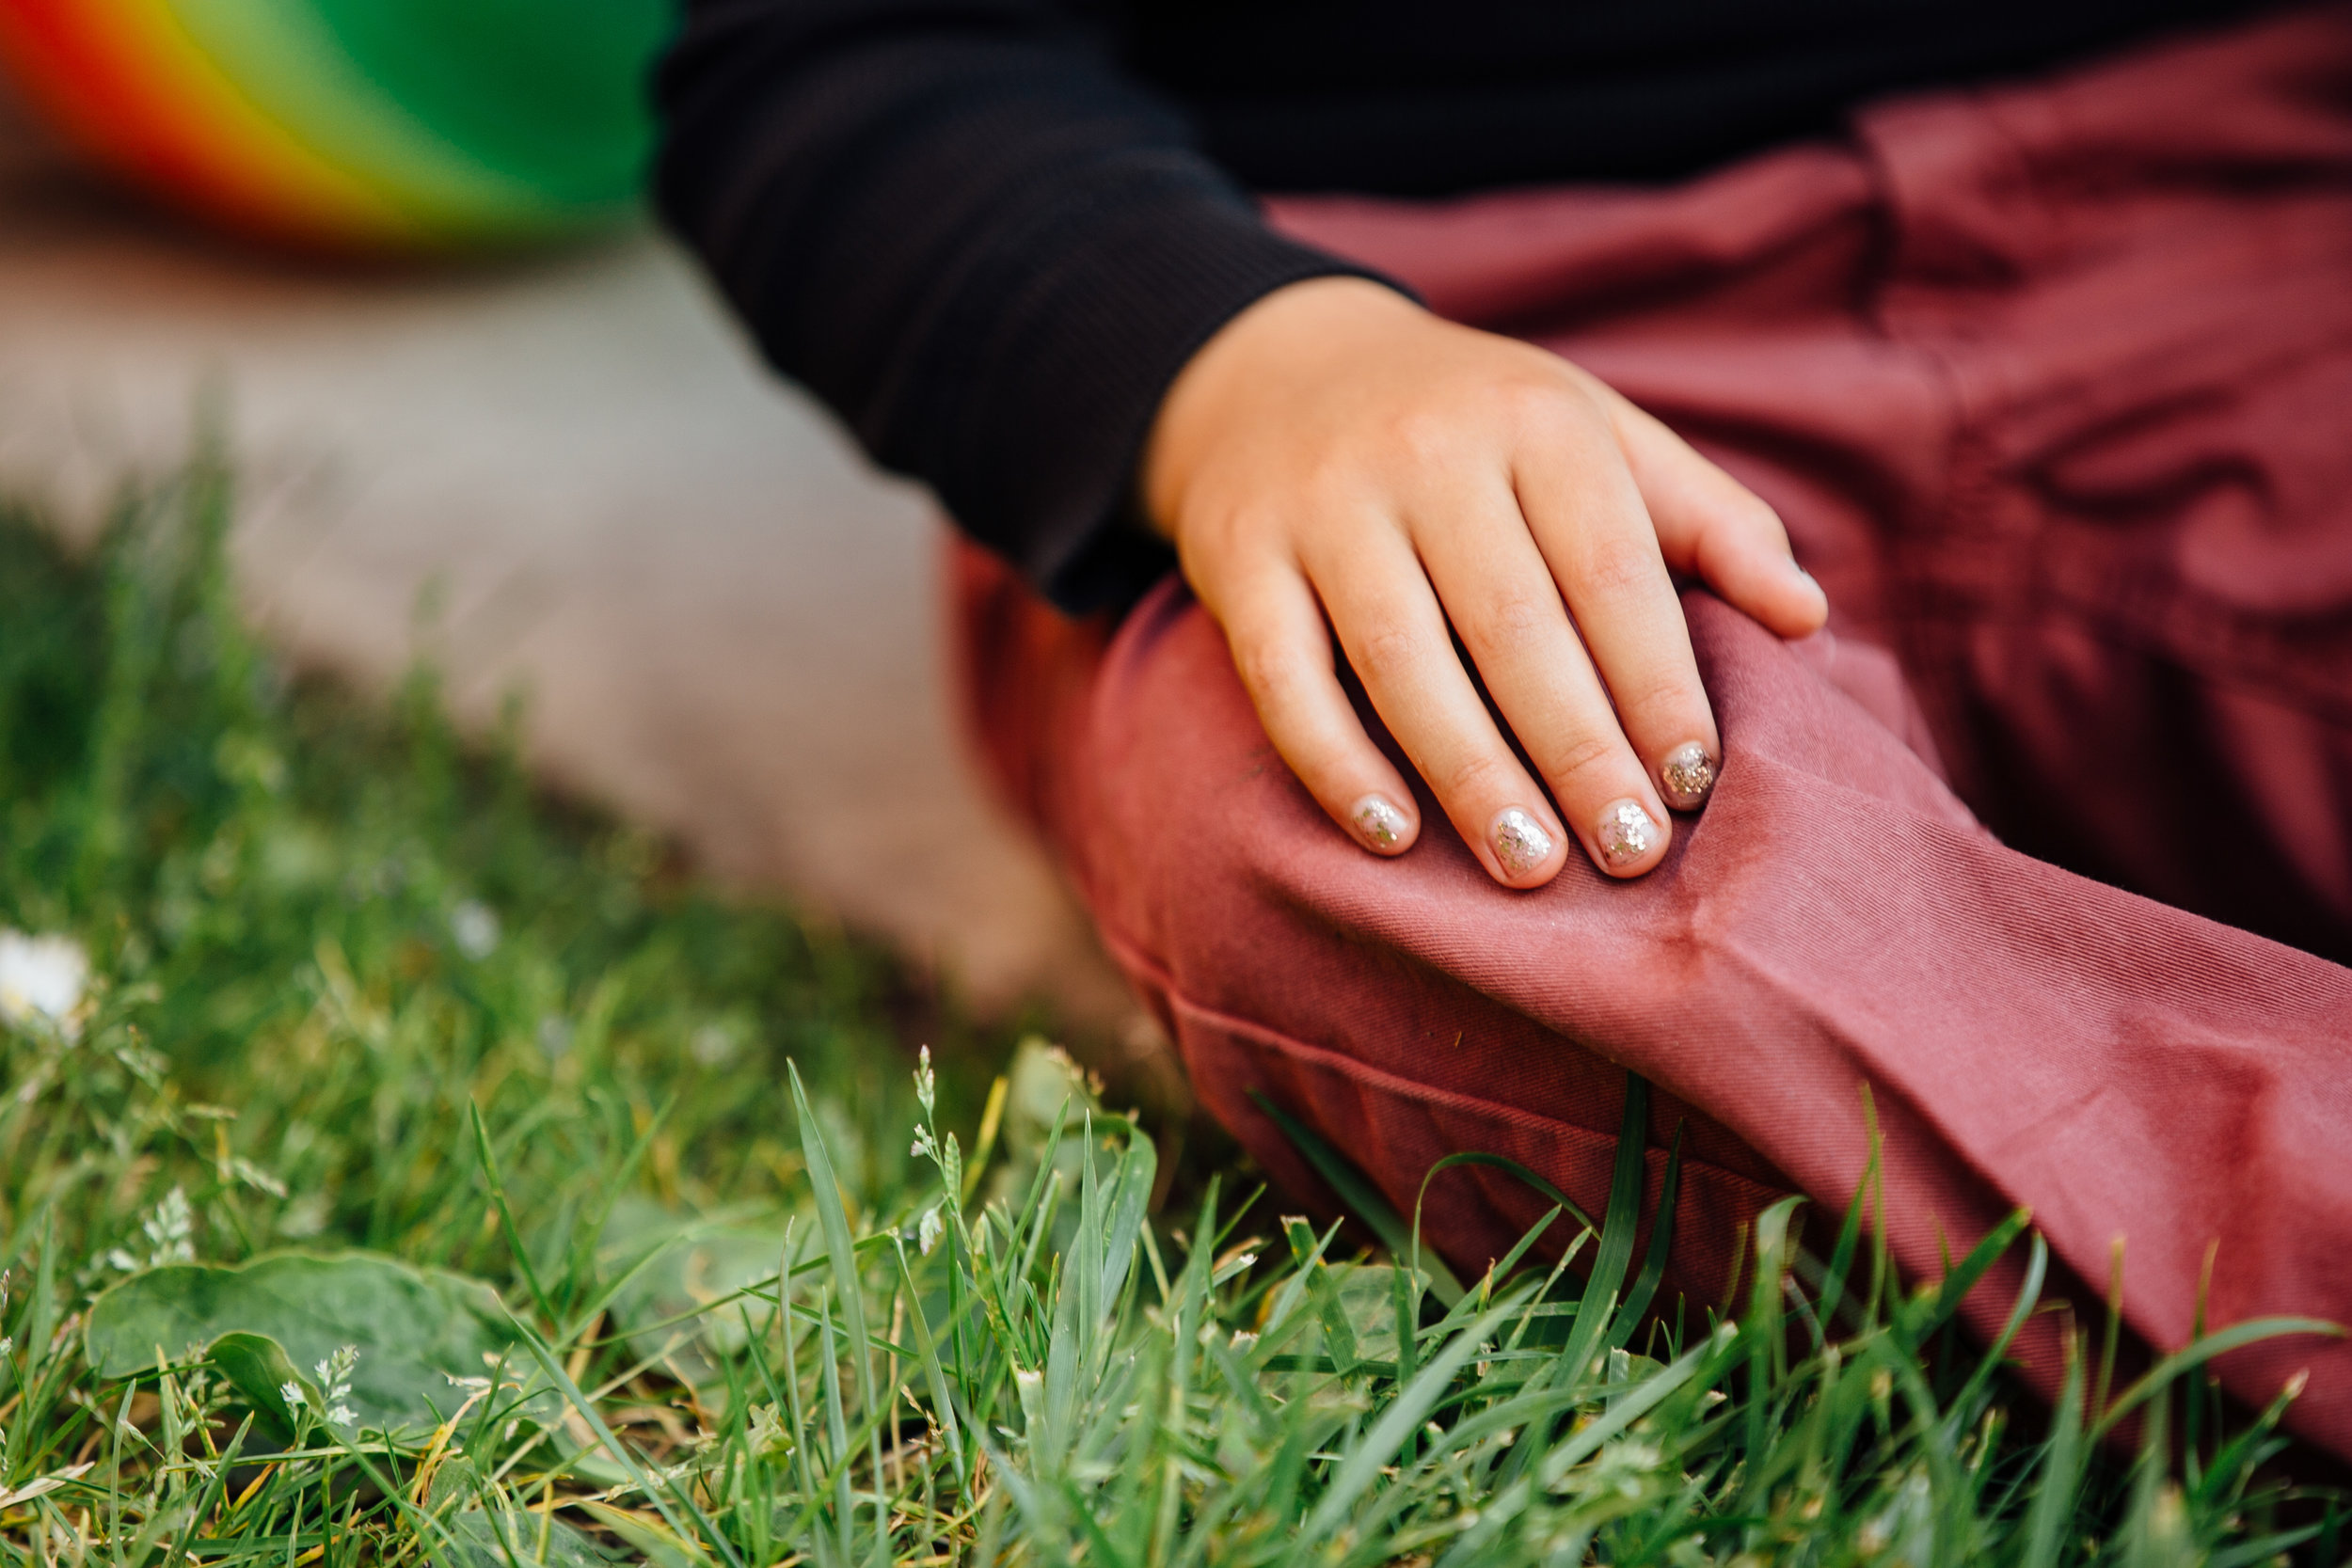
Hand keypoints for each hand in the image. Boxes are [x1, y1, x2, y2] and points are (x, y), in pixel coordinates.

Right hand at [1141, 277, 1826, 885]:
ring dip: (1470, 773)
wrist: (1278, 372)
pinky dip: (1336, 762)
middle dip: (1579, 750)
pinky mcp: (1239, 557)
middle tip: (1629, 853)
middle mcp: (1427, 453)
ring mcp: (1324, 505)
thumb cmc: (1474, 430)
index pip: (1610, 570)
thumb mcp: (1593, 436)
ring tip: (1530, 866)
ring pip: (1402, 658)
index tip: (1693, 782)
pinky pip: (1285, 676)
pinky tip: (1391, 837)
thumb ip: (1706, 520)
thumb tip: (1806, 617)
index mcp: (1536, 421)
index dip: (1656, 683)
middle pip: (1514, 625)